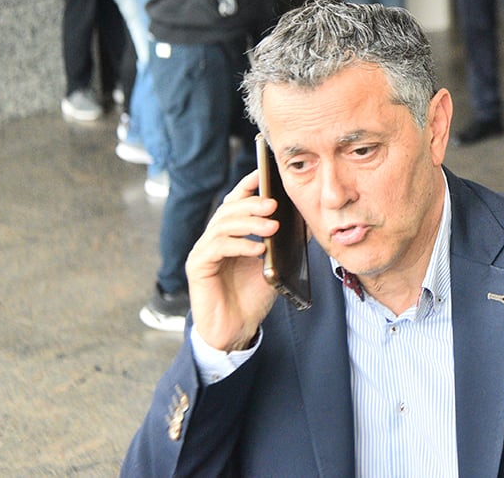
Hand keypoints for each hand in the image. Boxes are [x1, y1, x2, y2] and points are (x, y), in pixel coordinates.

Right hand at [184, 170, 281, 351]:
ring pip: (222, 224)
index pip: (236, 202)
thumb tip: (305, 219)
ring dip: (249, 222)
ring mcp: (203, 251)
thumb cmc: (252, 298)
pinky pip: (215, 247)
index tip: (264, 173)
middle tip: (274, 203)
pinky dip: (239, 244)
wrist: (236, 330)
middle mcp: (213, 239)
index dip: (247, 186)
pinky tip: (257, 248)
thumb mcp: (274, 265)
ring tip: (271, 225)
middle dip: (252, 203)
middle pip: (229, 210)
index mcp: (231, 234)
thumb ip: (284, 243)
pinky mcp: (198, 266)